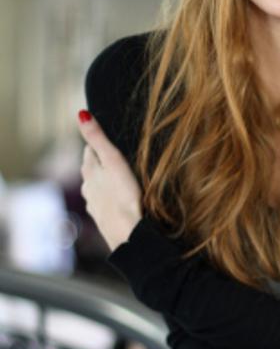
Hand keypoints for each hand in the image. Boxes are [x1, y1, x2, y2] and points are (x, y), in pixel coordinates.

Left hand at [77, 109, 142, 250]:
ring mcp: (94, 205)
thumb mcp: (113, 161)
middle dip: (101, 164)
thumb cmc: (123, 196)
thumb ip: (97, 139)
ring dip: (105, 184)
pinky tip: (117, 203)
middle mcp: (87, 187)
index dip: (99, 145)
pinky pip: (104, 204)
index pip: (90, 150)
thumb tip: (81, 114)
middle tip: (116, 160)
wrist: (128, 234)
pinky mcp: (103, 220)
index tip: (109, 142)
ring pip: (96, 188)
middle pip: (91, 170)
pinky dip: (109, 200)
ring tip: (118, 181)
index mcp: (89, 171)